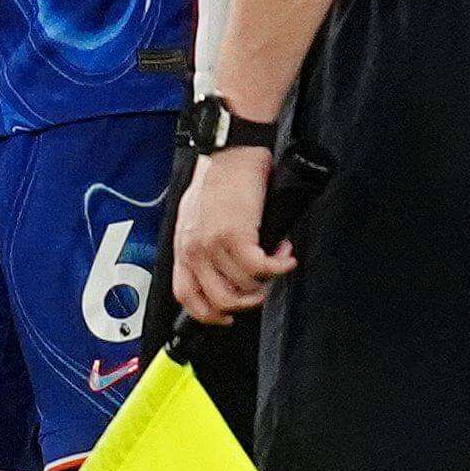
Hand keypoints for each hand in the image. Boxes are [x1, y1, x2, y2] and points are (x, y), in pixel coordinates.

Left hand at [168, 144, 289, 328]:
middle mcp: (193, 250)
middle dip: (247, 302)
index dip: (208, 314)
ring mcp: (212, 245)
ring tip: (279, 258)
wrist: (231, 154)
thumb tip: (226, 267)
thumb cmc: (222, 178)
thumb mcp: (201, 216)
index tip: (226, 316)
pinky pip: (261, 268)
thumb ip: (206, 243)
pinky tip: (285, 254)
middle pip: (218, 301)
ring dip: (269, 278)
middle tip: (263, 288)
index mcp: (183, 246)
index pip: (186, 296)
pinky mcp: (235, 235)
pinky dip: (279, 265)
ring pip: (244, 286)